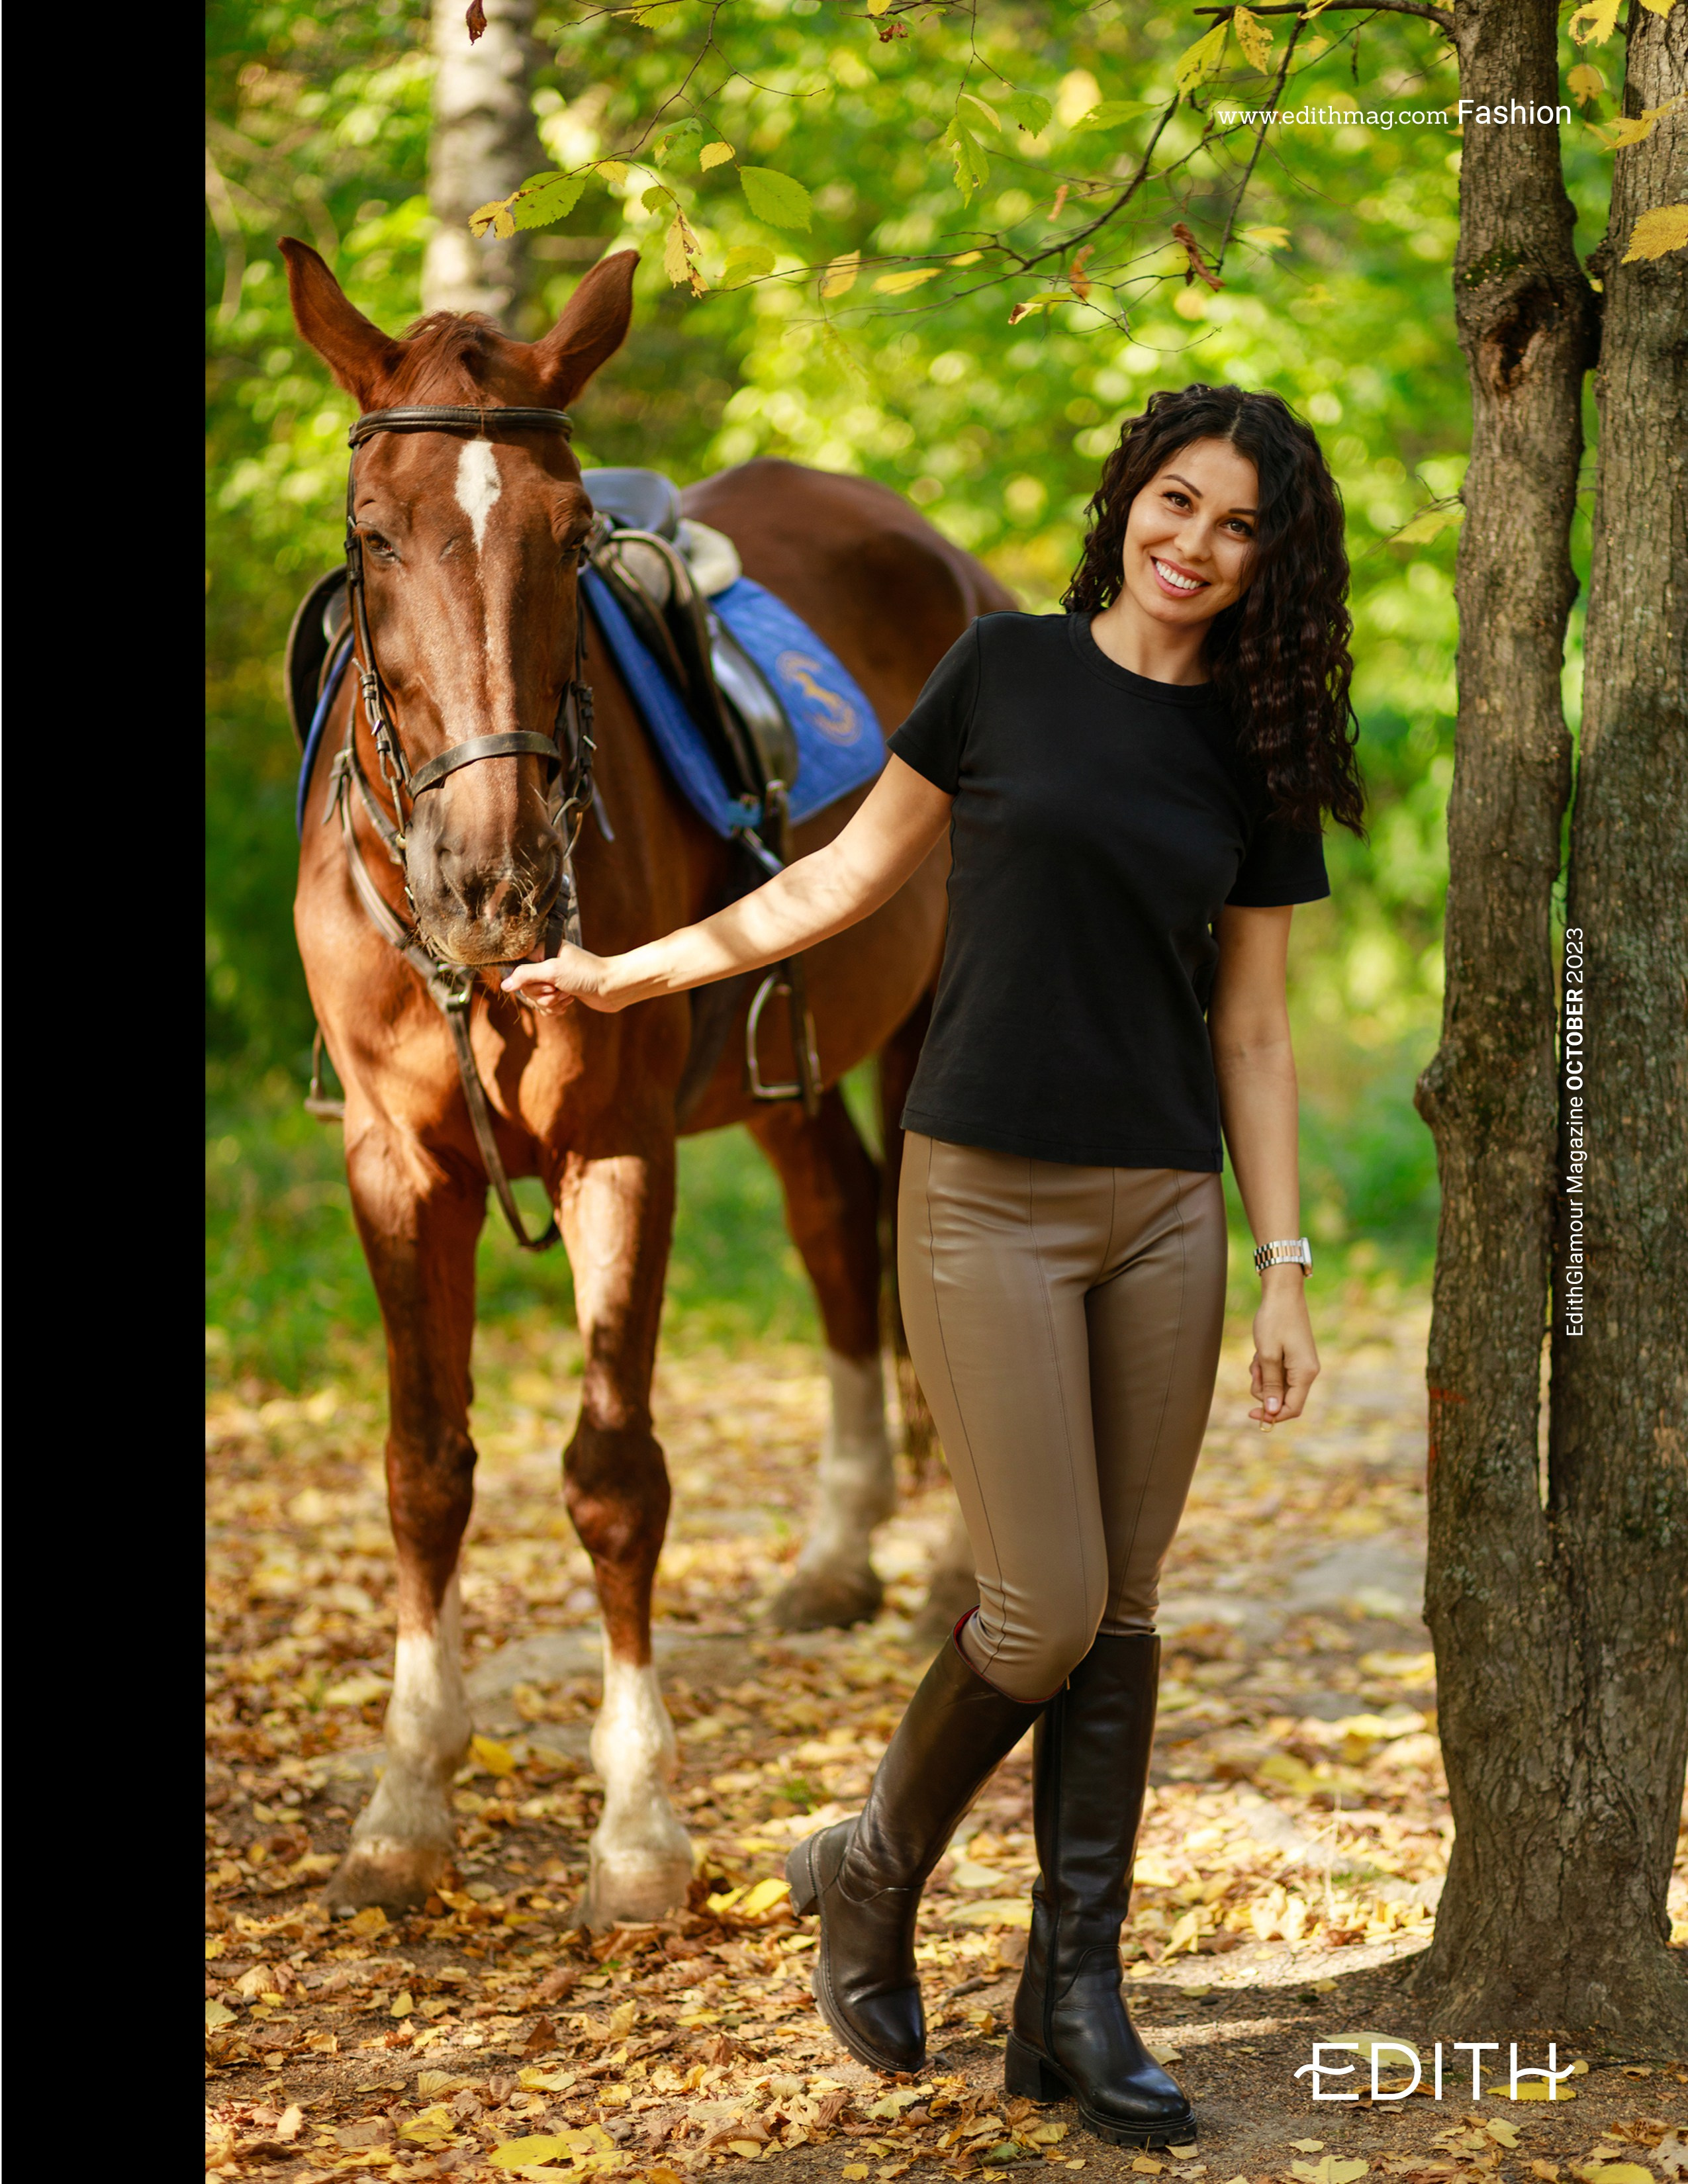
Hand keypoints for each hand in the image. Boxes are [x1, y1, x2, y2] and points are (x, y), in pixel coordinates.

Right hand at [500, 943, 620, 1016]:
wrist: (612, 988)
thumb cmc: (586, 973)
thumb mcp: (553, 971)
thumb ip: (525, 975)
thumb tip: (504, 985)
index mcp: (542, 949)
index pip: (517, 966)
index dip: (526, 979)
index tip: (544, 981)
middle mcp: (545, 963)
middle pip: (525, 986)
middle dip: (542, 993)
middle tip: (558, 988)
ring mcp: (552, 979)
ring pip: (535, 999)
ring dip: (551, 1002)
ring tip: (568, 995)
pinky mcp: (559, 993)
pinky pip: (545, 1007)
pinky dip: (556, 1008)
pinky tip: (570, 1002)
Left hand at [1249, 1267, 1319, 1427]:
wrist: (1282, 1293)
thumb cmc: (1275, 1321)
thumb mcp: (1268, 1355)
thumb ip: (1271, 1385)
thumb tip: (1272, 1412)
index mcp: (1305, 1373)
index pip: (1292, 1408)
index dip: (1272, 1416)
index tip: (1250, 1414)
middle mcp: (1307, 1371)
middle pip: (1283, 1398)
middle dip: (1264, 1390)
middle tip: (1255, 1370)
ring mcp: (1301, 1364)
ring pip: (1278, 1385)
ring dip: (1263, 1377)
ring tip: (1257, 1357)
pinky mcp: (1294, 1357)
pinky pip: (1278, 1373)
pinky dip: (1266, 1367)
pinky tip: (1261, 1352)